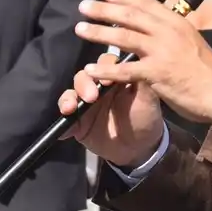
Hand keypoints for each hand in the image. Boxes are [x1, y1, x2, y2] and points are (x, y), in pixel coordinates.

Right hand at [56, 52, 165, 167]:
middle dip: (84, 84)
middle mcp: (97, 86)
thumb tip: (136, 63)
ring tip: (70, 109)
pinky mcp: (78, 123)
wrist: (139, 147)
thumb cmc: (145, 116)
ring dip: (68, 99)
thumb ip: (141, 81)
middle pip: (84, 76)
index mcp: (115, 76)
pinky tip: (64, 130)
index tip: (108, 80)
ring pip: (71, 94)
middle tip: (91, 97)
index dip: (103, 67)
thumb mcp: (148, 98)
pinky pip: (66, 120)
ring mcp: (85, 104)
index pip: (105, 63)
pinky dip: (63, 124)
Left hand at [71, 0, 211, 124]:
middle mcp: (168, 32)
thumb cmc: (208, 72)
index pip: (147, 3)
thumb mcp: (192, 43)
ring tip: (80, 29)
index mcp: (177, 23)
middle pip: (130, 16)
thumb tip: (157, 28)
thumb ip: (173, 34)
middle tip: (83, 6)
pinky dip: (106, 69)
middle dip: (104, 9)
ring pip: (124, 37)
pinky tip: (90, 68)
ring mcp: (162, 52)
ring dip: (99, 32)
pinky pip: (126, 70)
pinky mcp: (157, 73)